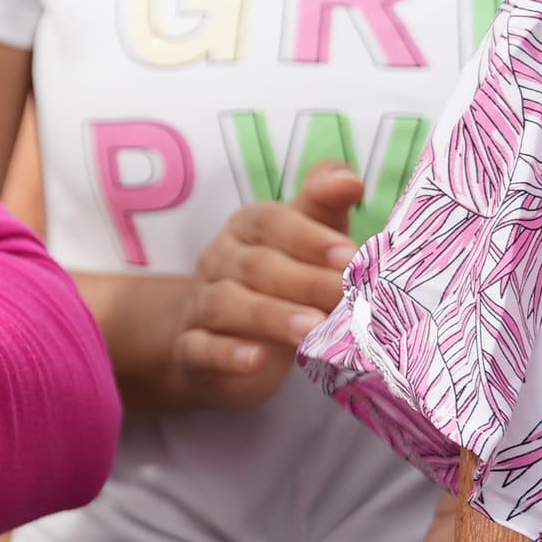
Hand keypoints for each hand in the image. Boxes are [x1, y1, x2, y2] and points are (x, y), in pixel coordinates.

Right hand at [160, 161, 362, 412]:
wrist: (216, 342)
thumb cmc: (279, 283)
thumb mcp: (306, 242)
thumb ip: (324, 206)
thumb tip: (350, 180)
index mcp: (246, 230)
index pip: (270, 222)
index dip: (309, 237)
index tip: (350, 256)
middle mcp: (219, 262)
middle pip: (256, 265)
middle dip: (305, 282)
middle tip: (347, 298)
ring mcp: (201, 307)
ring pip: (227, 304)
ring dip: (271, 316)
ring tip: (312, 331)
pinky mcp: (191, 350)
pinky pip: (200, 348)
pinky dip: (226, 354)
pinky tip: (255, 361)